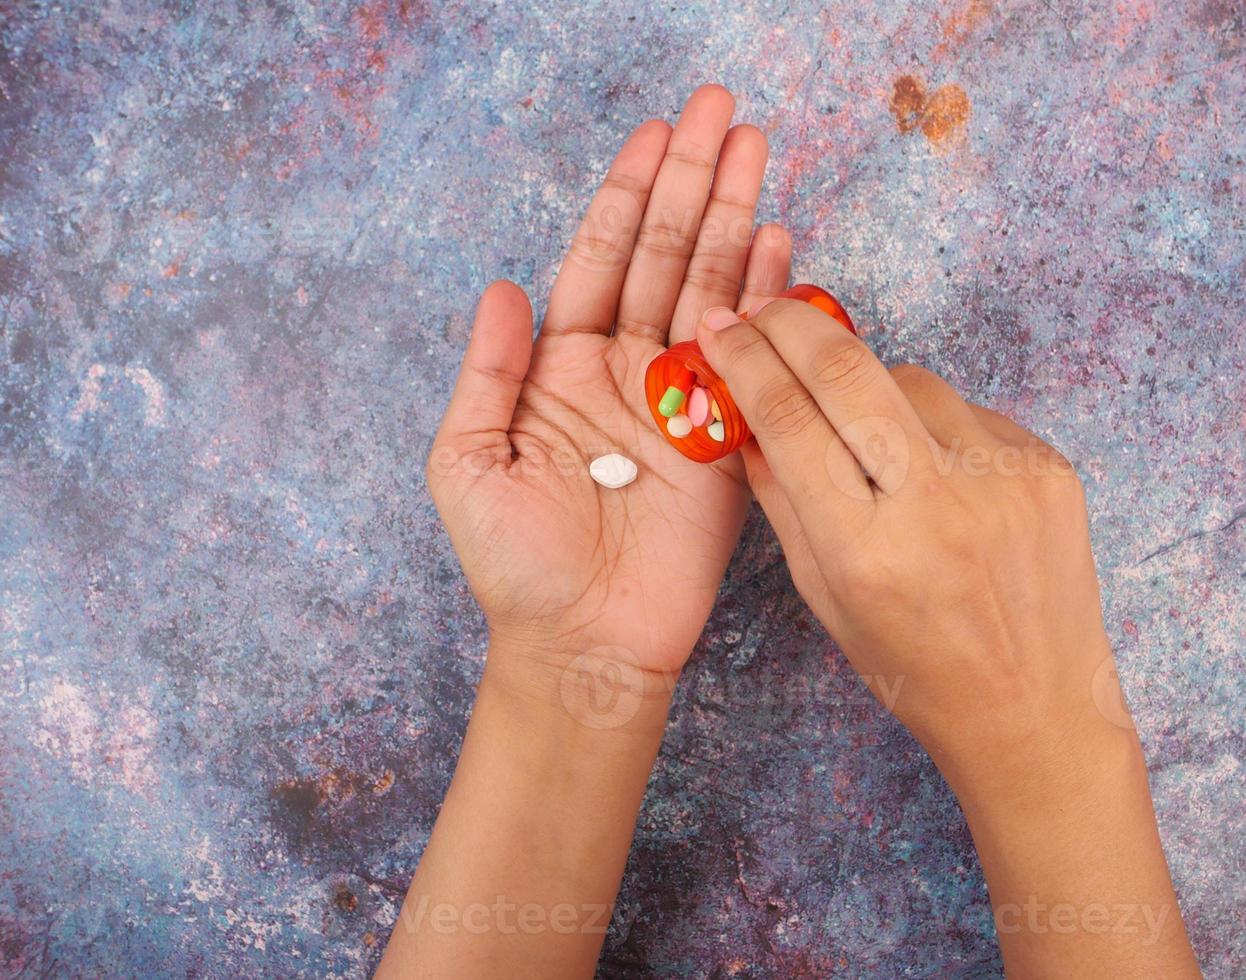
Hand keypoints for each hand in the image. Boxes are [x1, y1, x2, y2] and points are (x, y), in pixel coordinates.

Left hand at [428, 85, 791, 686]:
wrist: (581, 642)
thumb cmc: (515, 564)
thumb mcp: (467, 464)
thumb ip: (487, 374)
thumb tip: (502, 287)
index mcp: (561, 365)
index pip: (600, 257)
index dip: (626, 193)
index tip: (655, 133)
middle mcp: (626, 368)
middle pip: (663, 253)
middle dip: (692, 180)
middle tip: (720, 110)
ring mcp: (681, 400)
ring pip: (710, 288)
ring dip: (735, 217)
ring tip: (757, 148)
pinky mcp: (727, 439)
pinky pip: (749, 358)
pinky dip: (766, 299)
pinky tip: (778, 243)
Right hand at [694, 299, 1199, 976]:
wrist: (1035, 709)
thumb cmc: (914, 668)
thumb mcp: (824, 598)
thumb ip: (783, 501)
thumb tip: (746, 412)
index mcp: (867, 553)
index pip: (789, 421)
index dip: (746, 362)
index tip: (721, 328)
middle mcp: (939, 506)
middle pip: (849, 371)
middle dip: (793, 324)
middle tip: (763, 308)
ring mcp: (1004, 479)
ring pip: (911, 380)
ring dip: (869, 384)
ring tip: (862, 428)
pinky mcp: (1048, 466)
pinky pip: (967, 410)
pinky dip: (933, 423)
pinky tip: (932, 468)